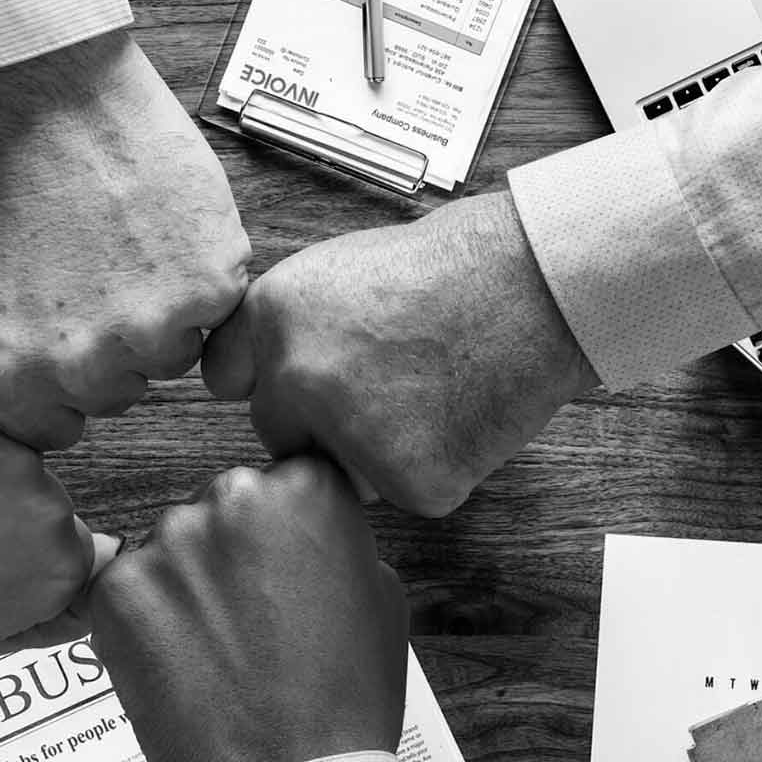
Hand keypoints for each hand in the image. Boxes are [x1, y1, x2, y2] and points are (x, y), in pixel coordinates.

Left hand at [0, 30, 251, 449]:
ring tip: (125, 251)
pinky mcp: (207, 289)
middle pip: (117, 396)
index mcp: (12, 379)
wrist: (51, 103)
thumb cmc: (0, 185)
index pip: (55, 431)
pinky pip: (216, 313)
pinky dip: (198, 278)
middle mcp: (81, 367)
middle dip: (108, 348)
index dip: (61, 385)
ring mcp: (150, 331)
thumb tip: (9, 407)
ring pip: (171, 358)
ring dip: (158, 316)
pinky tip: (159, 235)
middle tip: (93, 278)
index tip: (65, 342)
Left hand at [78, 457, 406, 761]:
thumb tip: (304, 532)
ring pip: (171, 548)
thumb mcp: (382, 597)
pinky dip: (143, 622)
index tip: (285, 569)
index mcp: (305, 488)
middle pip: (223, 507)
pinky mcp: (115, 587)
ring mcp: (167, 541)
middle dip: (231, 553)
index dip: (284, 531)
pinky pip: (126, 589)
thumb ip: (336, 542)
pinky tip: (178, 666)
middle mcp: (232, 496)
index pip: (286, 481)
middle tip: (250, 621)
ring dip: (185, 586)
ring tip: (215, 653)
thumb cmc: (345, 701)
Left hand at [201, 191, 598, 516]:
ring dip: (377, 452)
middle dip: (321, 424)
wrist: (537, 286)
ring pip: (343, 471)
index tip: (298, 380)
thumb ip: (290, 328)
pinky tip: (465, 415)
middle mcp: (296, 377)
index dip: (269, 379)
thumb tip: (260, 378)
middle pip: (281, 434)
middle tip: (392, 385)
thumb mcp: (340, 271)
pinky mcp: (407, 480)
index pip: (225, 379)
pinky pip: (408, 491)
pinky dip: (437, 467)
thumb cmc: (452, 270)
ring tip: (434, 391)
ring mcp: (348, 434)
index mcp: (272, 315)